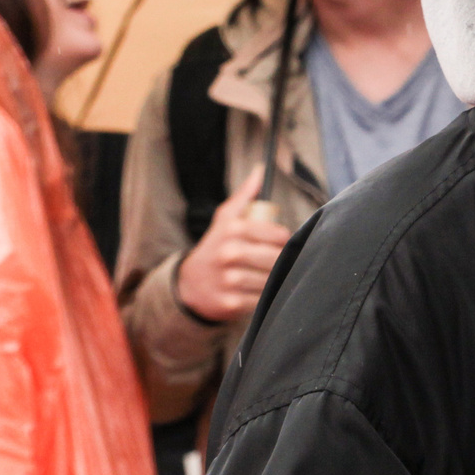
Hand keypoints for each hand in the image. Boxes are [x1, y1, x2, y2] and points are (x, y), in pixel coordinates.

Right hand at [175, 165, 291, 322]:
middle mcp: (229, 253)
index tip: (282, 244)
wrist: (189, 284)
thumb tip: (260, 171)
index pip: (278, 235)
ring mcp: (228, 280)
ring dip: (277, 280)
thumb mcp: (225, 219)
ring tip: (270, 276)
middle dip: (283, 261)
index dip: (286, 241)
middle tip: (281, 262)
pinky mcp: (230, 303)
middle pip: (277, 258)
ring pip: (272, 280)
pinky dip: (266, 298)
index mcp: (232, 230)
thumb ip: (245, 196)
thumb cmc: (215, 247)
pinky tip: (259, 292)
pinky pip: (262, 300)